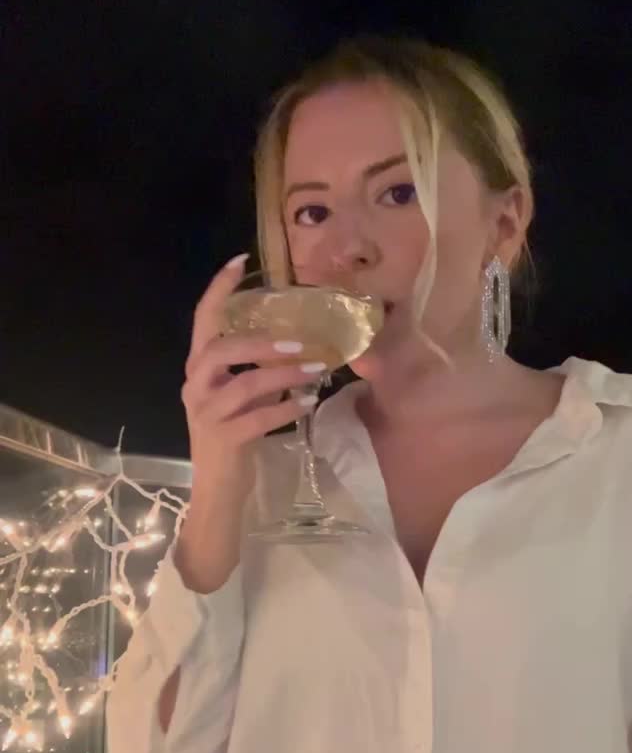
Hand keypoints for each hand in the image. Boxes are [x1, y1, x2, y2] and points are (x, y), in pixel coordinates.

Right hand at [182, 255, 317, 491]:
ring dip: (284, 374)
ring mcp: (206, 414)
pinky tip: (308, 403)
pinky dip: (287, 408)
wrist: (217, 491)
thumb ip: (253, 370)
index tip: (241, 260)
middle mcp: (195, 386)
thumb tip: (293, 342)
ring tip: (316, 369)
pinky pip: (258, 418)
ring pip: (245, 383)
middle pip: (220, 348)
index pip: (202, 320)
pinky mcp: (223, 439)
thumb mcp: (239, 397)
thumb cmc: (233, 439)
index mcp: (198, 370)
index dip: (219, 289)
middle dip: (262, 341)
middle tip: (300, 340)